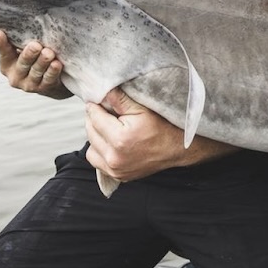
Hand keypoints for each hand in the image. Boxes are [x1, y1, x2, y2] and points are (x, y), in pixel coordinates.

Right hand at [0, 29, 71, 98]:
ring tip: (48, 53)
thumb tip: (24, 14)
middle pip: (22, 63)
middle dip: (28, 54)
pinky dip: (53, 71)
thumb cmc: (35, 57)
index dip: (0, 43)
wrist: (50, 81)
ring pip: (36, 72)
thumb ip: (22, 38)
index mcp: (7, 62)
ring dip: (42, 62)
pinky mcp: (44, 88)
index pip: (3, 52)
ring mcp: (29, 83)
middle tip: (35, 45)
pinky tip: (57, 64)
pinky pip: (48, 79)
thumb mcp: (25, 48)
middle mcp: (15, 75)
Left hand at [84, 87, 235, 180]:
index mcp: (120, 138)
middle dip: (94, 119)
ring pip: (90, 148)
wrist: (177, 148)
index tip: (98, 100)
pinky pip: (97, 162)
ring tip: (107, 127)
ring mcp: (116, 169)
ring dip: (95, 136)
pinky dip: (99, 151)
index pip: (94, 116)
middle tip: (104, 110)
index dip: (95, 105)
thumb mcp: (142, 108)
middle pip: (90, 132)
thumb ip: (119, 99)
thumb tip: (101, 91)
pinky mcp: (118, 176)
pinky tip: (109, 142)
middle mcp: (115, 157)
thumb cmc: (162, 126)